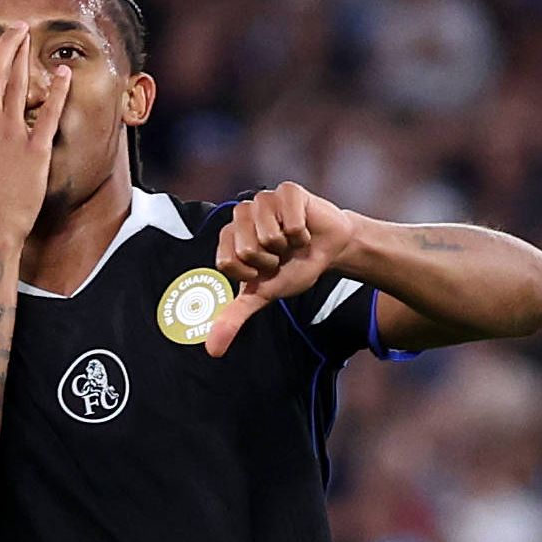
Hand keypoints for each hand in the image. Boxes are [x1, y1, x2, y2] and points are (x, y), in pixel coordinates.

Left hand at [204, 181, 365, 355]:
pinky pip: (291, 222)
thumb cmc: (292, 268)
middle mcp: (241, 213)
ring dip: (288, 247)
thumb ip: (234, 317)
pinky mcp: (287, 190)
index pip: (228, 262)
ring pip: (269, 235)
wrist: (329, 250)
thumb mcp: (262, 294)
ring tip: (292, 241)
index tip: (264, 269)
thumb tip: (212, 351)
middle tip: (282, 255)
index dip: (251, 273)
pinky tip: (305, 228)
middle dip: (271, 261)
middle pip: (247, 248)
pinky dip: (303, 233)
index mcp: (229, 235)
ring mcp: (263, 199)